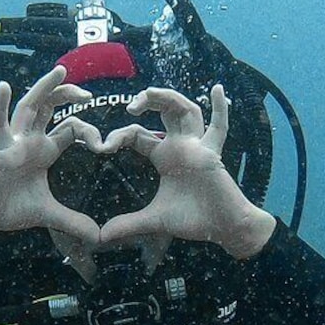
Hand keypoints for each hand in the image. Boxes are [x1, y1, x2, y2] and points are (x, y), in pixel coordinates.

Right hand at [0, 66, 104, 244]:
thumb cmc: (10, 209)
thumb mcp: (49, 214)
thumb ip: (73, 222)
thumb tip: (98, 237)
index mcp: (44, 151)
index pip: (70, 129)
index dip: (88, 131)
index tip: (105, 145)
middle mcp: (30, 140)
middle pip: (50, 107)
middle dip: (67, 94)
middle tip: (87, 92)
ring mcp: (14, 142)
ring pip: (30, 106)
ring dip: (44, 88)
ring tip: (60, 71)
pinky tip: (3, 87)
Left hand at [99, 85, 275, 259]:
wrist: (222, 229)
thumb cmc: (193, 219)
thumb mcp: (154, 220)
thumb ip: (128, 224)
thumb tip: (101, 236)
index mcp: (164, 156)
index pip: (138, 134)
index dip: (120, 135)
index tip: (103, 145)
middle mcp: (180, 146)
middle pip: (164, 111)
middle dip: (148, 101)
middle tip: (131, 105)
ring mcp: (197, 147)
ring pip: (186, 110)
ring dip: (169, 98)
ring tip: (151, 92)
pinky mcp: (211, 154)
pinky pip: (218, 128)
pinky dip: (219, 108)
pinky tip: (217, 88)